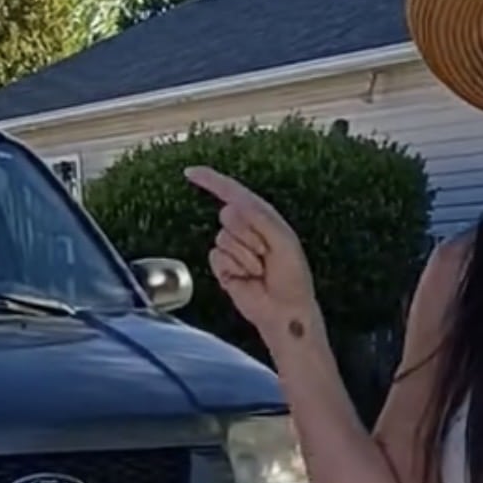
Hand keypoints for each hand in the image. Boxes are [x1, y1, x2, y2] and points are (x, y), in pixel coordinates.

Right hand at [184, 165, 317, 339]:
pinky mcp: (221, 266)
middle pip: (227, 213)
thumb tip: (231, 203)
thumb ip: (259, 217)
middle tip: (265, 253)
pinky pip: (216, 256)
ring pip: (222, 237)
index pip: (232, 192)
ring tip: (258, 269)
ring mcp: (230, 247)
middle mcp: (244, 229)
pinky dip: (233, 267)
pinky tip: (246, 278)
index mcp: (261, 216)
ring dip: (244, 255)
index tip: (190, 173)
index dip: (211, 181)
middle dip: (248, 234)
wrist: (284, 309)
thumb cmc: (292, 275)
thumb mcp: (283, 239)